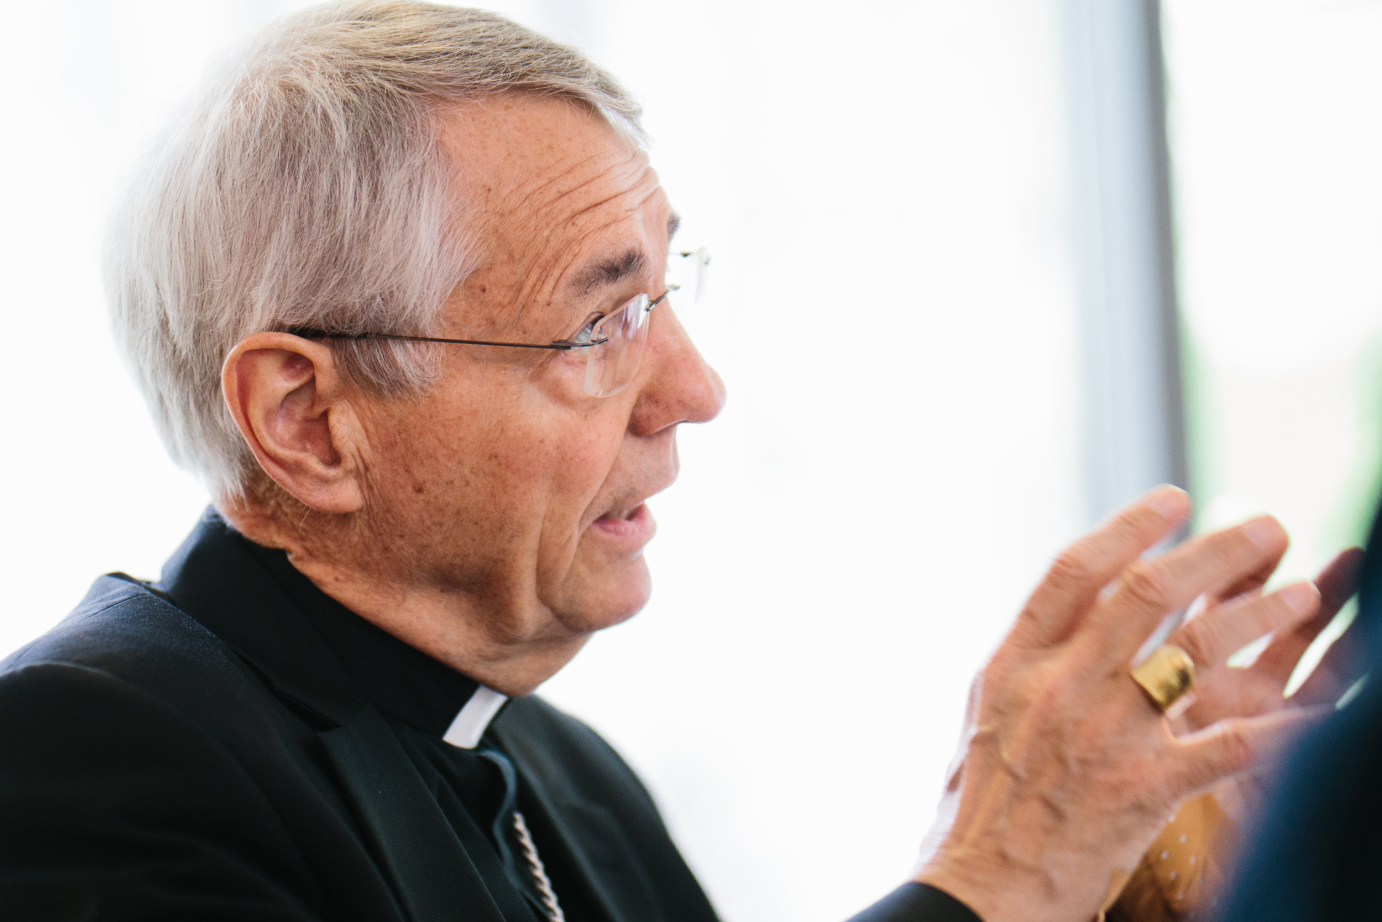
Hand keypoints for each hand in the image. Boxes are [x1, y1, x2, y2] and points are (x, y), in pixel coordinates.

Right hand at [914, 487, 1331, 921]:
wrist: (982, 887)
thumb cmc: (982, 801)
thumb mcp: (989, 711)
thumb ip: (1034, 655)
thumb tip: (1075, 602)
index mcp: (1016, 661)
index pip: (1074, 571)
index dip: (1127, 526)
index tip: (1174, 499)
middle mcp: (1060, 685)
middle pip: (1146, 593)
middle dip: (1215, 551)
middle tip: (1265, 526)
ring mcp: (1102, 734)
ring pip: (1195, 651)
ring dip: (1260, 615)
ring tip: (1306, 593)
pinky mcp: (1143, 788)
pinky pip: (1230, 743)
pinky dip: (1281, 726)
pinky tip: (1321, 713)